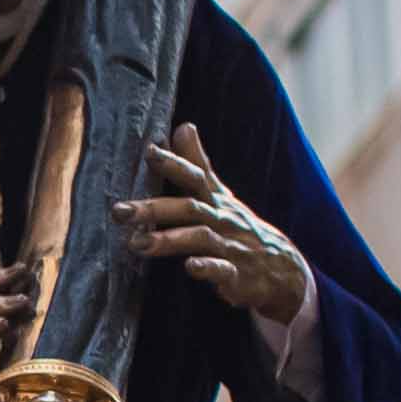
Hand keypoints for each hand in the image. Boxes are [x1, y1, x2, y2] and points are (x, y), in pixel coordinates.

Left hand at [112, 126, 309, 321]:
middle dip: (153, 208)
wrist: (282, 269)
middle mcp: (221, 219)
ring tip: (136, 244)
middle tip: (118, 211)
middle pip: (188, 208)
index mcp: (215, 200)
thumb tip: (184, 126)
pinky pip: (222, 270)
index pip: (195, 176)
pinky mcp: (237, 275)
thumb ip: (199, 163)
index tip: (149, 150)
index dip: (174, 162)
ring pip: (200, 238)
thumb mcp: (221, 195)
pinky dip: (207, 268)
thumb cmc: (240, 228)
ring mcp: (231, 246)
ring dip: (169, 240)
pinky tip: (189, 268)